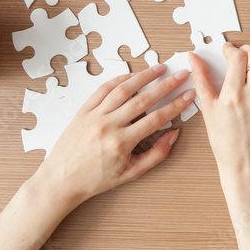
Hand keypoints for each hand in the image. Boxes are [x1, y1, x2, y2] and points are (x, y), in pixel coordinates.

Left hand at [36, 64, 193, 206]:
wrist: (60, 180)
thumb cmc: (95, 179)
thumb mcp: (130, 174)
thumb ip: (156, 154)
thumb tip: (173, 134)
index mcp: (121, 143)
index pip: (157, 118)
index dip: (176, 105)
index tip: (189, 95)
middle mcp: (108, 126)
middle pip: (143, 99)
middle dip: (166, 85)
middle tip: (181, 74)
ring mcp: (94, 116)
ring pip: (123, 90)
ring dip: (144, 76)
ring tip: (160, 68)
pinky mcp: (83, 111)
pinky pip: (103, 90)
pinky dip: (119, 80)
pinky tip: (132, 75)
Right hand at [191, 44, 249, 182]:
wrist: (246, 164)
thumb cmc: (225, 141)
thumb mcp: (208, 110)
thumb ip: (201, 79)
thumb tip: (194, 57)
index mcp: (233, 95)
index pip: (237, 56)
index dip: (231, 49)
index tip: (227, 51)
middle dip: (248, 50)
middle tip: (241, 55)